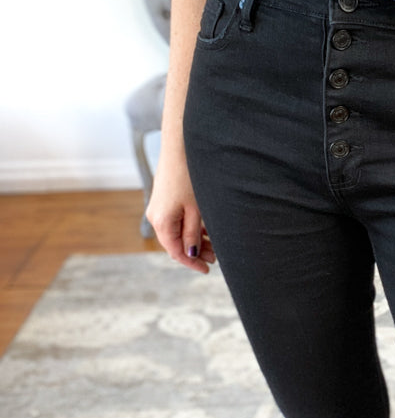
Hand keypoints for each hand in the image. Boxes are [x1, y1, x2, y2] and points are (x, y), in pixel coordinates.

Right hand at [145, 152, 215, 273]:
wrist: (180, 148)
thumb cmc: (189, 177)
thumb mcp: (195, 210)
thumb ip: (193, 233)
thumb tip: (191, 253)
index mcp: (162, 222)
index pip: (176, 251)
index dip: (192, 262)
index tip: (207, 269)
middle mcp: (156, 216)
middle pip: (176, 243)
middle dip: (195, 252)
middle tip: (215, 257)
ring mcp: (159, 208)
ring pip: (177, 231)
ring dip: (194, 239)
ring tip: (214, 245)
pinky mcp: (164, 199)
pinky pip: (176, 220)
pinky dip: (190, 227)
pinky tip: (206, 229)